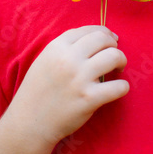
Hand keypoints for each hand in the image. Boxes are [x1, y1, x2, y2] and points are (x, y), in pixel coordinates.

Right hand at [11, 25, 127, 149]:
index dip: (104, 32)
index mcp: (57, 47)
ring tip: (118, 69)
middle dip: (114, 45)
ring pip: (114, 57)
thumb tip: (98, 36)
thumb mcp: (45, 60)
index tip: (111, 40)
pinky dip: (123, 87)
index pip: (89, 30)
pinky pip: (119, 86)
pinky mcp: (89, 99)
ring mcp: (79, 79)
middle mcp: (68, 59)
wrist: (29, 123)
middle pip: (103, 39)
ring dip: (121, 61)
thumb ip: (66, 47)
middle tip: (114, 56)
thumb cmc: (38, 91)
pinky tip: (118, 89)